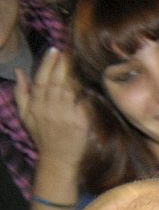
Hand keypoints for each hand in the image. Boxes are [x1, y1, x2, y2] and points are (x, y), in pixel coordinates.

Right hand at [16, 48, 89, 178]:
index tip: (54, 50)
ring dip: (74, 76)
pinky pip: (83, 104)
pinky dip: (85, 94)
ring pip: (69, 91)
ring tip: (78, 63)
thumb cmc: (42, 135)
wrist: (58, 159)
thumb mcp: (25, 115)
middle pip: (56, 83)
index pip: (41, 80)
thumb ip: (21, 93)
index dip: (47, 64)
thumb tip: (19, 71)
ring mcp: (65, 116)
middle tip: (69, 52)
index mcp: (36, 105)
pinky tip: (89, 84)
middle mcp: (49, 109)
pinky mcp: (80, 123)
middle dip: (62, 65)